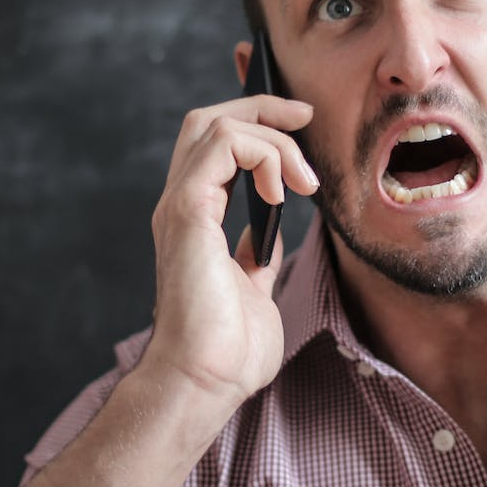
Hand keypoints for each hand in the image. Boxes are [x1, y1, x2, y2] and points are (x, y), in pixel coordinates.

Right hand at [143, 93, 317, 413]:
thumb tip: (271, 234)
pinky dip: (261, 154)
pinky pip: (222, 145)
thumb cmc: (228, 350)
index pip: (215, 145)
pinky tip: (284, 192)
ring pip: (214, 123)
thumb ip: (257, 256)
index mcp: (197, 220)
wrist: (205, 380)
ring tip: (305, 180)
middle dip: (260, 105)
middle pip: (208, 119)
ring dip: (271, 137)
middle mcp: (183, 205)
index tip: (300, 124)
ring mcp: (181, 206)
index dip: (255, 121)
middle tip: (305, 116)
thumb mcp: (255, 290)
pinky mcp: (188, 212)